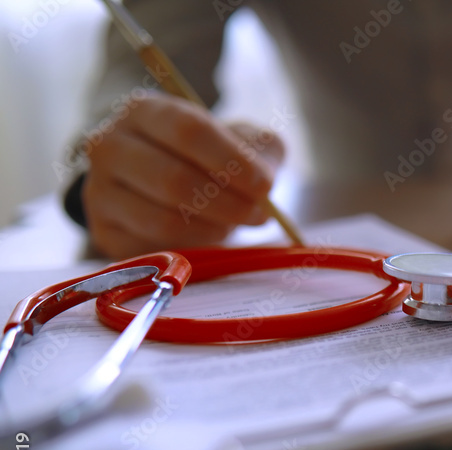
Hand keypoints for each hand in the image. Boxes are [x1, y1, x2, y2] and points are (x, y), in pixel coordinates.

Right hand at [81, 92, 285, 257]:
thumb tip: (262, 183)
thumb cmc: (210, 155)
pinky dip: (193, 249)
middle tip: (259, 214)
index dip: (232, 160)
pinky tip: (209, 236)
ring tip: (234, 224)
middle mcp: (109, 146)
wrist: (167, 179)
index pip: (188, 130)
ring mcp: (100, 191)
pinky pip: (156, 249)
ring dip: (213, 229)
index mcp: (143, 110)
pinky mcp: (105, 232)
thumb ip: (260, 150)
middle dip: (228, 203)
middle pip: (173, 179)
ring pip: (164, 221)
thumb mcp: (241, 138)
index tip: (264, 185)